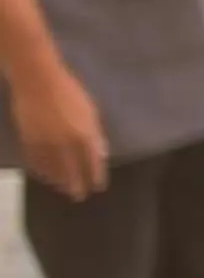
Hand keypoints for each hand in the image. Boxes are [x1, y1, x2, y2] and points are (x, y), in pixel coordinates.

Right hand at [12, 59, 105, 200]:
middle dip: (76, 186)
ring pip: (52, 170)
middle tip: (79, 196)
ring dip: (58, 181)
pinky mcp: (28, 141)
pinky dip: (41, 171)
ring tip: (62, 188)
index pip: (92, 164)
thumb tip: (101, 153)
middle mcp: (65, 144)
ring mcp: (45, 144)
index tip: (97, 187)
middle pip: (71, 172)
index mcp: (84, 136)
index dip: (95, 177)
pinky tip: (45, 175)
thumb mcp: (91, 112)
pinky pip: (35, 162)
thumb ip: (96, 134)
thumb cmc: (70, 92)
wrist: (37, 81)